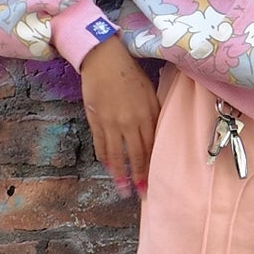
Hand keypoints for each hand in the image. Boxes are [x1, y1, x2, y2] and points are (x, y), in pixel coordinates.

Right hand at [79, 36, 159, 197]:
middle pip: (136, 155)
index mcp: (146, 114)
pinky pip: (101, 145)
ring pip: (117, 155)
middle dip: (139, 176)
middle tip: (142, 193)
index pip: (151, 146)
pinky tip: (109, 169)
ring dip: (120, 174)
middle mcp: (130, 122)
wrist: (103, 60)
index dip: (153, 165)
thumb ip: (154, 113)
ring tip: (122, 190)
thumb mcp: (149, 92)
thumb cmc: (129, 74)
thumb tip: (157, 133)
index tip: (156, 179)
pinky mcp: (96, 121)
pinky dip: (105, 159)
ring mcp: (111, 123)